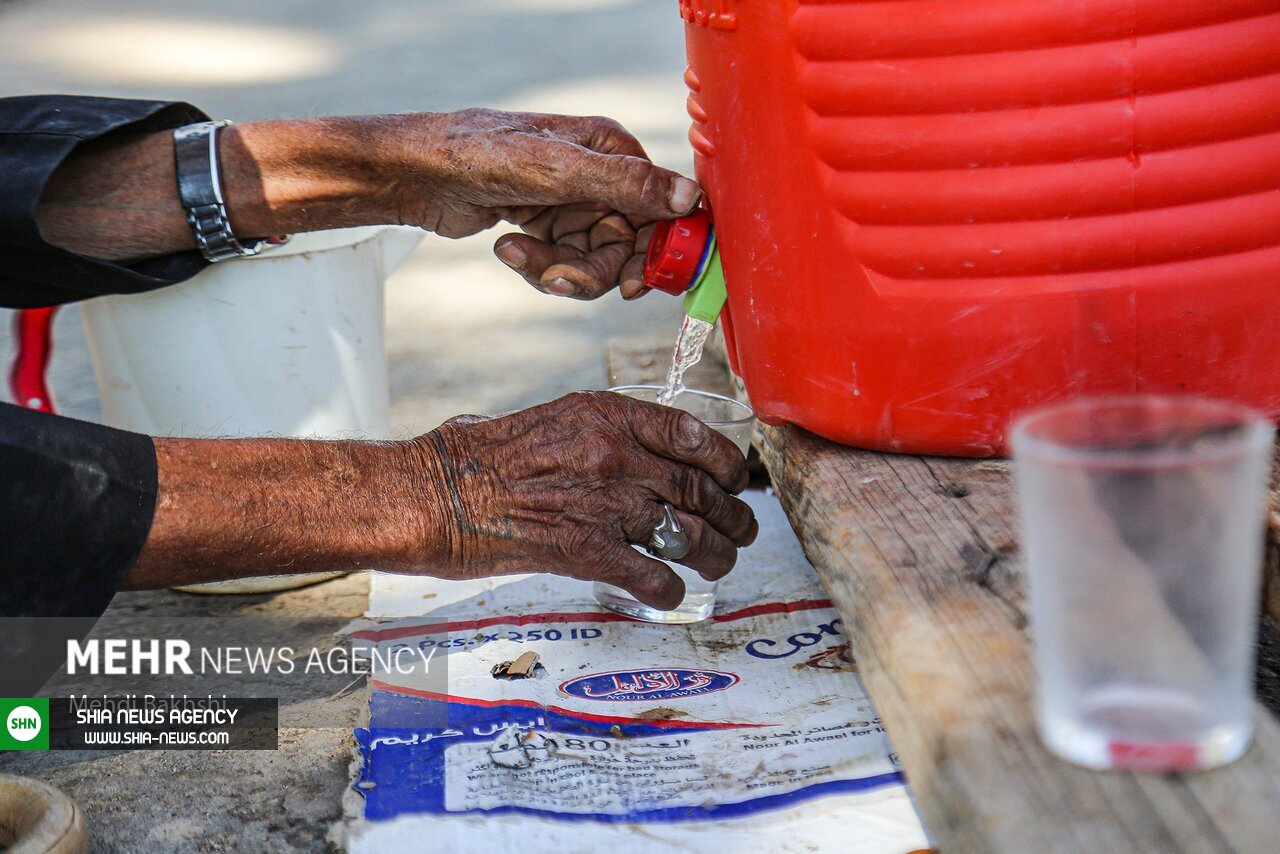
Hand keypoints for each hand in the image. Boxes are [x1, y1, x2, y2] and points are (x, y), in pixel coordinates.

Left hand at [388, 109, 698, 300]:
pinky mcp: (547, 225)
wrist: (417, 173)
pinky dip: (537, 265)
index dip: (654, 253)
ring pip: (592, 262)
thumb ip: (628, 185)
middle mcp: (599, 177)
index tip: (636, 284)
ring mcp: (572, 203)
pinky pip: (563, 263)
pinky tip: (508, 247)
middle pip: (625, 247)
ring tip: (517, 254)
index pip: (659, 210)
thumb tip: (690, 197)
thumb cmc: (484, 156)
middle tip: (559, 279)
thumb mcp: (561, 171)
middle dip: (591, 270)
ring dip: (556, 269)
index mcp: (612, 151)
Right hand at [411, 391, 757, 609]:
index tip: (735, 479)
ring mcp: (602, 504)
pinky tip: (671, 593)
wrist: (437, 492)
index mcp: (607, 415)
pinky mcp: (584, 551)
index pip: (692, 434)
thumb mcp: (556, 420)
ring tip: (718, 564)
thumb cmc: (485, 456)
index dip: (726, 462)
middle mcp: (614, 455)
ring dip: (714, 555)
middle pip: (700, 490)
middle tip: (741, 531)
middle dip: (732, 516)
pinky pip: (652, 575)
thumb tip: (652, 457)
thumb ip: (608, 435)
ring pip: (689, 534)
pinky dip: (670, 590)